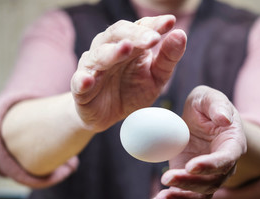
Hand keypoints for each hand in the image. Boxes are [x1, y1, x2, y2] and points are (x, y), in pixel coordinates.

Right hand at [71, 15, 186, 131]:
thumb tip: (180, 34)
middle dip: (135, 35)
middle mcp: (109, 48)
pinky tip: (87, 80)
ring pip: (99, 54)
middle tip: (153, 38)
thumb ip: (168, 57)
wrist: (108, 115)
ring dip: (112, 52)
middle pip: (118, 33)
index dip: (154, 24)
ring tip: (125, 49)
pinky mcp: (80, 86)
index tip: (170, 22)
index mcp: (130, 44)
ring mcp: (93, 66)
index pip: (141, 27)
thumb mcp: (156, 76)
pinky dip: (82, 80)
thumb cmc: (132, 90)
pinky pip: (79, 81)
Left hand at [149, 86, 246, 198]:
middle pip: (212, 183)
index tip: (191, 165)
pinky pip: (185, 197)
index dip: (210, 166)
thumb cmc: (206, 106)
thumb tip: (224, 119)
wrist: (199, 119)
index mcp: (232, 145)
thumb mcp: (209, 97)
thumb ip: (216, 105)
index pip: (226, 160)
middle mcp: (223, 166)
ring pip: (200, 198)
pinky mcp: (191, 180)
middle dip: (189, 183)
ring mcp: (207, 176)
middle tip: (166, 177)